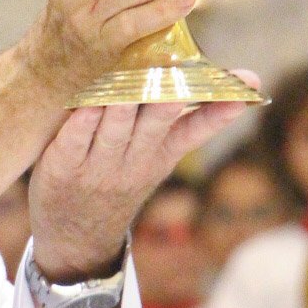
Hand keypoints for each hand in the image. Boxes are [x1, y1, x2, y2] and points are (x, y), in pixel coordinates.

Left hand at [27, 87, 258, 281]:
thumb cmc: (117, 182)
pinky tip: (85, 104)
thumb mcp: (157, 161)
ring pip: (116, 129)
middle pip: (155, 124)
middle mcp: (133, 161)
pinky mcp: (63, 167)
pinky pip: (74, 141)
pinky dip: (81, 123)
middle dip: (167, 98)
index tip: (245, 90)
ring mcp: (99, 166)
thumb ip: (185, 125)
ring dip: (124, 103)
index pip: (195, 130)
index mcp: (160, 155)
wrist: (75, 237)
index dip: (219, 111)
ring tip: (132, 76)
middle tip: (175, 70)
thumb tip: (228, 90)